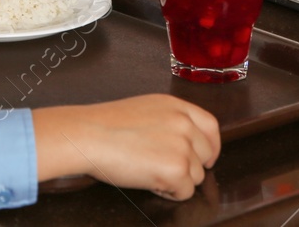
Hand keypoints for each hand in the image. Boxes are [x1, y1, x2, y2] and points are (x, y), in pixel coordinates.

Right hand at [33, 94, 219, 200]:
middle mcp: (185, 123)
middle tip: (159, 166)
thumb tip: (184, 141)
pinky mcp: (177, 170)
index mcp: (177, 106)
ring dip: (176, 180)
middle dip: (188, 166)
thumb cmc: (105, 125)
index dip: (210, 146)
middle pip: (205, 155)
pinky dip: (168, 193)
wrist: (88, 135)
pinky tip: (147, 180)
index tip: (204, 158)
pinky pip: (184, 192)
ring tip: (147, 170)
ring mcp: (183, 146)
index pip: (211, 126)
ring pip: (196, 176)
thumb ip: (170, 120)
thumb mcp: (145, 109)